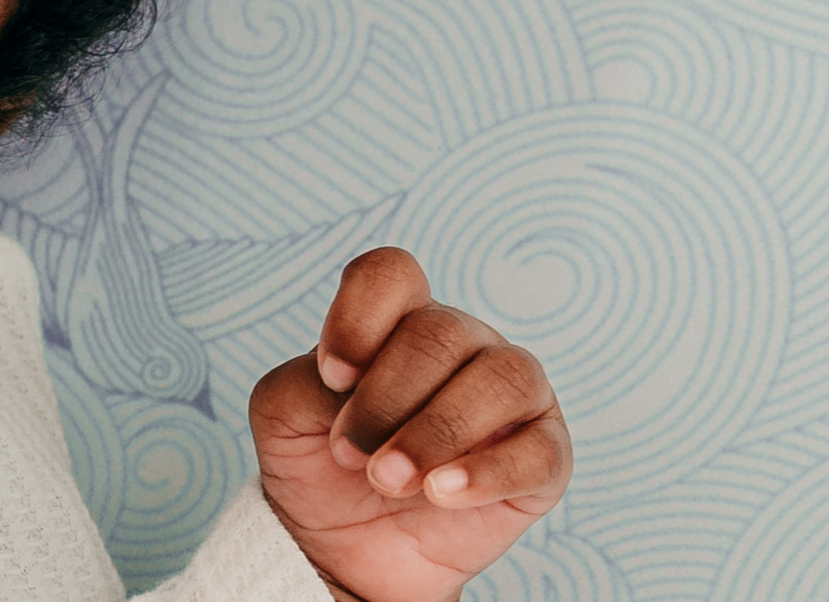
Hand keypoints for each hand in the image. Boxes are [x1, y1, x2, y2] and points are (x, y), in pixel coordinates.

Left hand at [249, 247, 566, 601]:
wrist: (346, 554)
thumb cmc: (320, 469)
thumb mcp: (284, 417)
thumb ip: (303, 381)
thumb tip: (351, 382)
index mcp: (399, 320)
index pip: (392, 273)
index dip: (358, 318)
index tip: (331, 377)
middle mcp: (464, 345)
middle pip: (441, 332)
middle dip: (385, 399)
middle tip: (351, 456)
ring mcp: (512, 400)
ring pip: (504, 377)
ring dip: (438, 430)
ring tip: (390, 480)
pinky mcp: (543, 460)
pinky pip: (539, 452)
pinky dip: (487, 472)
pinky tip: (441, 494)